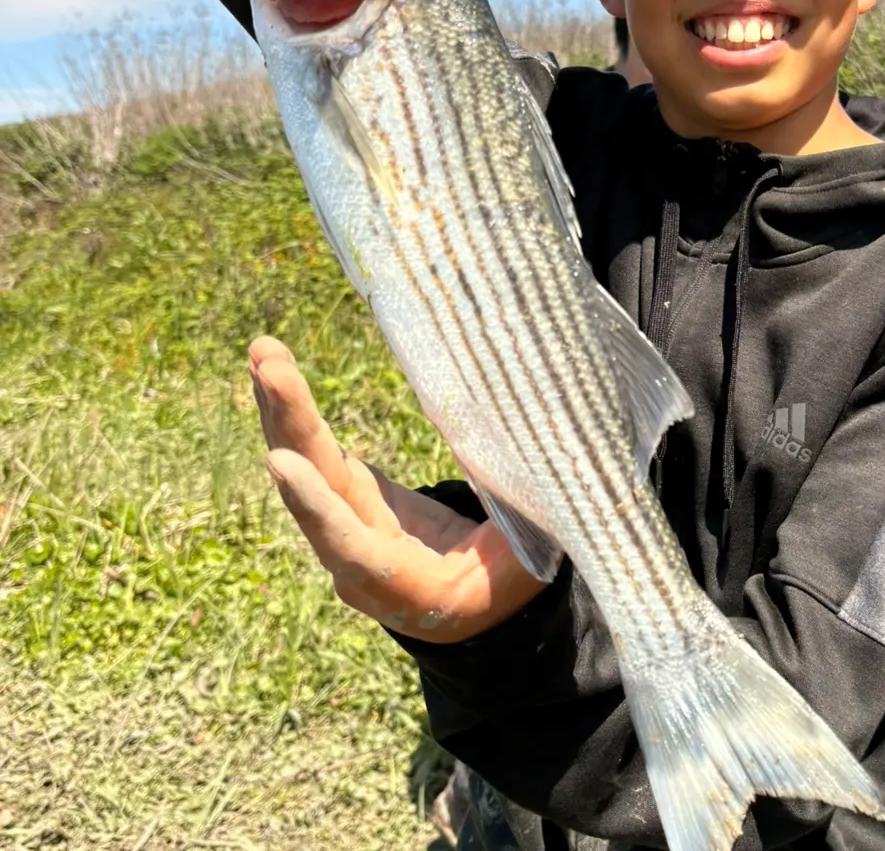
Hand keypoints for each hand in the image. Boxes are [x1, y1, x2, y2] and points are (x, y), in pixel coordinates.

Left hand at [248, 336, 546, 642]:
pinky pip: (314, 454)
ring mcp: (349, 524)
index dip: (318, 504)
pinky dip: (295, 412)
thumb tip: (544, 447)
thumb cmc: (513, 580)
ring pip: (307, 466)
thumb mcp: (528, 557)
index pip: (350, 542)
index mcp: (404, 584)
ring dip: (283, 408)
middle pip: (317, 489)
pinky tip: (274, 370)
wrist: (475, 610)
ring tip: (264, 351)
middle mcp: (359, 559)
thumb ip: (523, 516)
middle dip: (292, 425)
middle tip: (269, 365)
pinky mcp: (350, 497)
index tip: (281, 463)